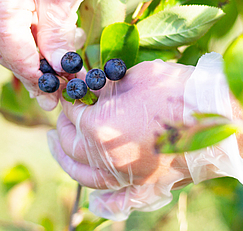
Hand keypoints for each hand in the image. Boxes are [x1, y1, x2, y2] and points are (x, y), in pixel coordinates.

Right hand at [0, 0, 99, 109]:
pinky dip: (35, 49)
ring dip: (36, 63)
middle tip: (54, 95)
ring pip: (11, 48)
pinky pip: (16, 36)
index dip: (34, 74)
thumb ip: (56, 35)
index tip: (53, 91)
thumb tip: (57, 68)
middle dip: (34, 75)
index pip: (13, 49)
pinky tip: (51, 55)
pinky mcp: (5, 6)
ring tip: (59, 75)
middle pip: (8, 53)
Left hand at [48, 60, 194, 219]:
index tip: (72, 92)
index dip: (70, 98)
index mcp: (99, 126)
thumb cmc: (177, 92)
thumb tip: (90, 87)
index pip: (72, 111)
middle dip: (63, 123)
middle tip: (63, 115)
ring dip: (64, 154)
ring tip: (56, 141)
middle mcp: (104, 157)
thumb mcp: (135, 78)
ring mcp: (121, 176)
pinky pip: (106, 194)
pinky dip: (91, 187)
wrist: (216, 119)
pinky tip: (84, 180)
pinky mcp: (139, 187)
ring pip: (79, 171)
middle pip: (69, 141)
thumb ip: (106, 85)